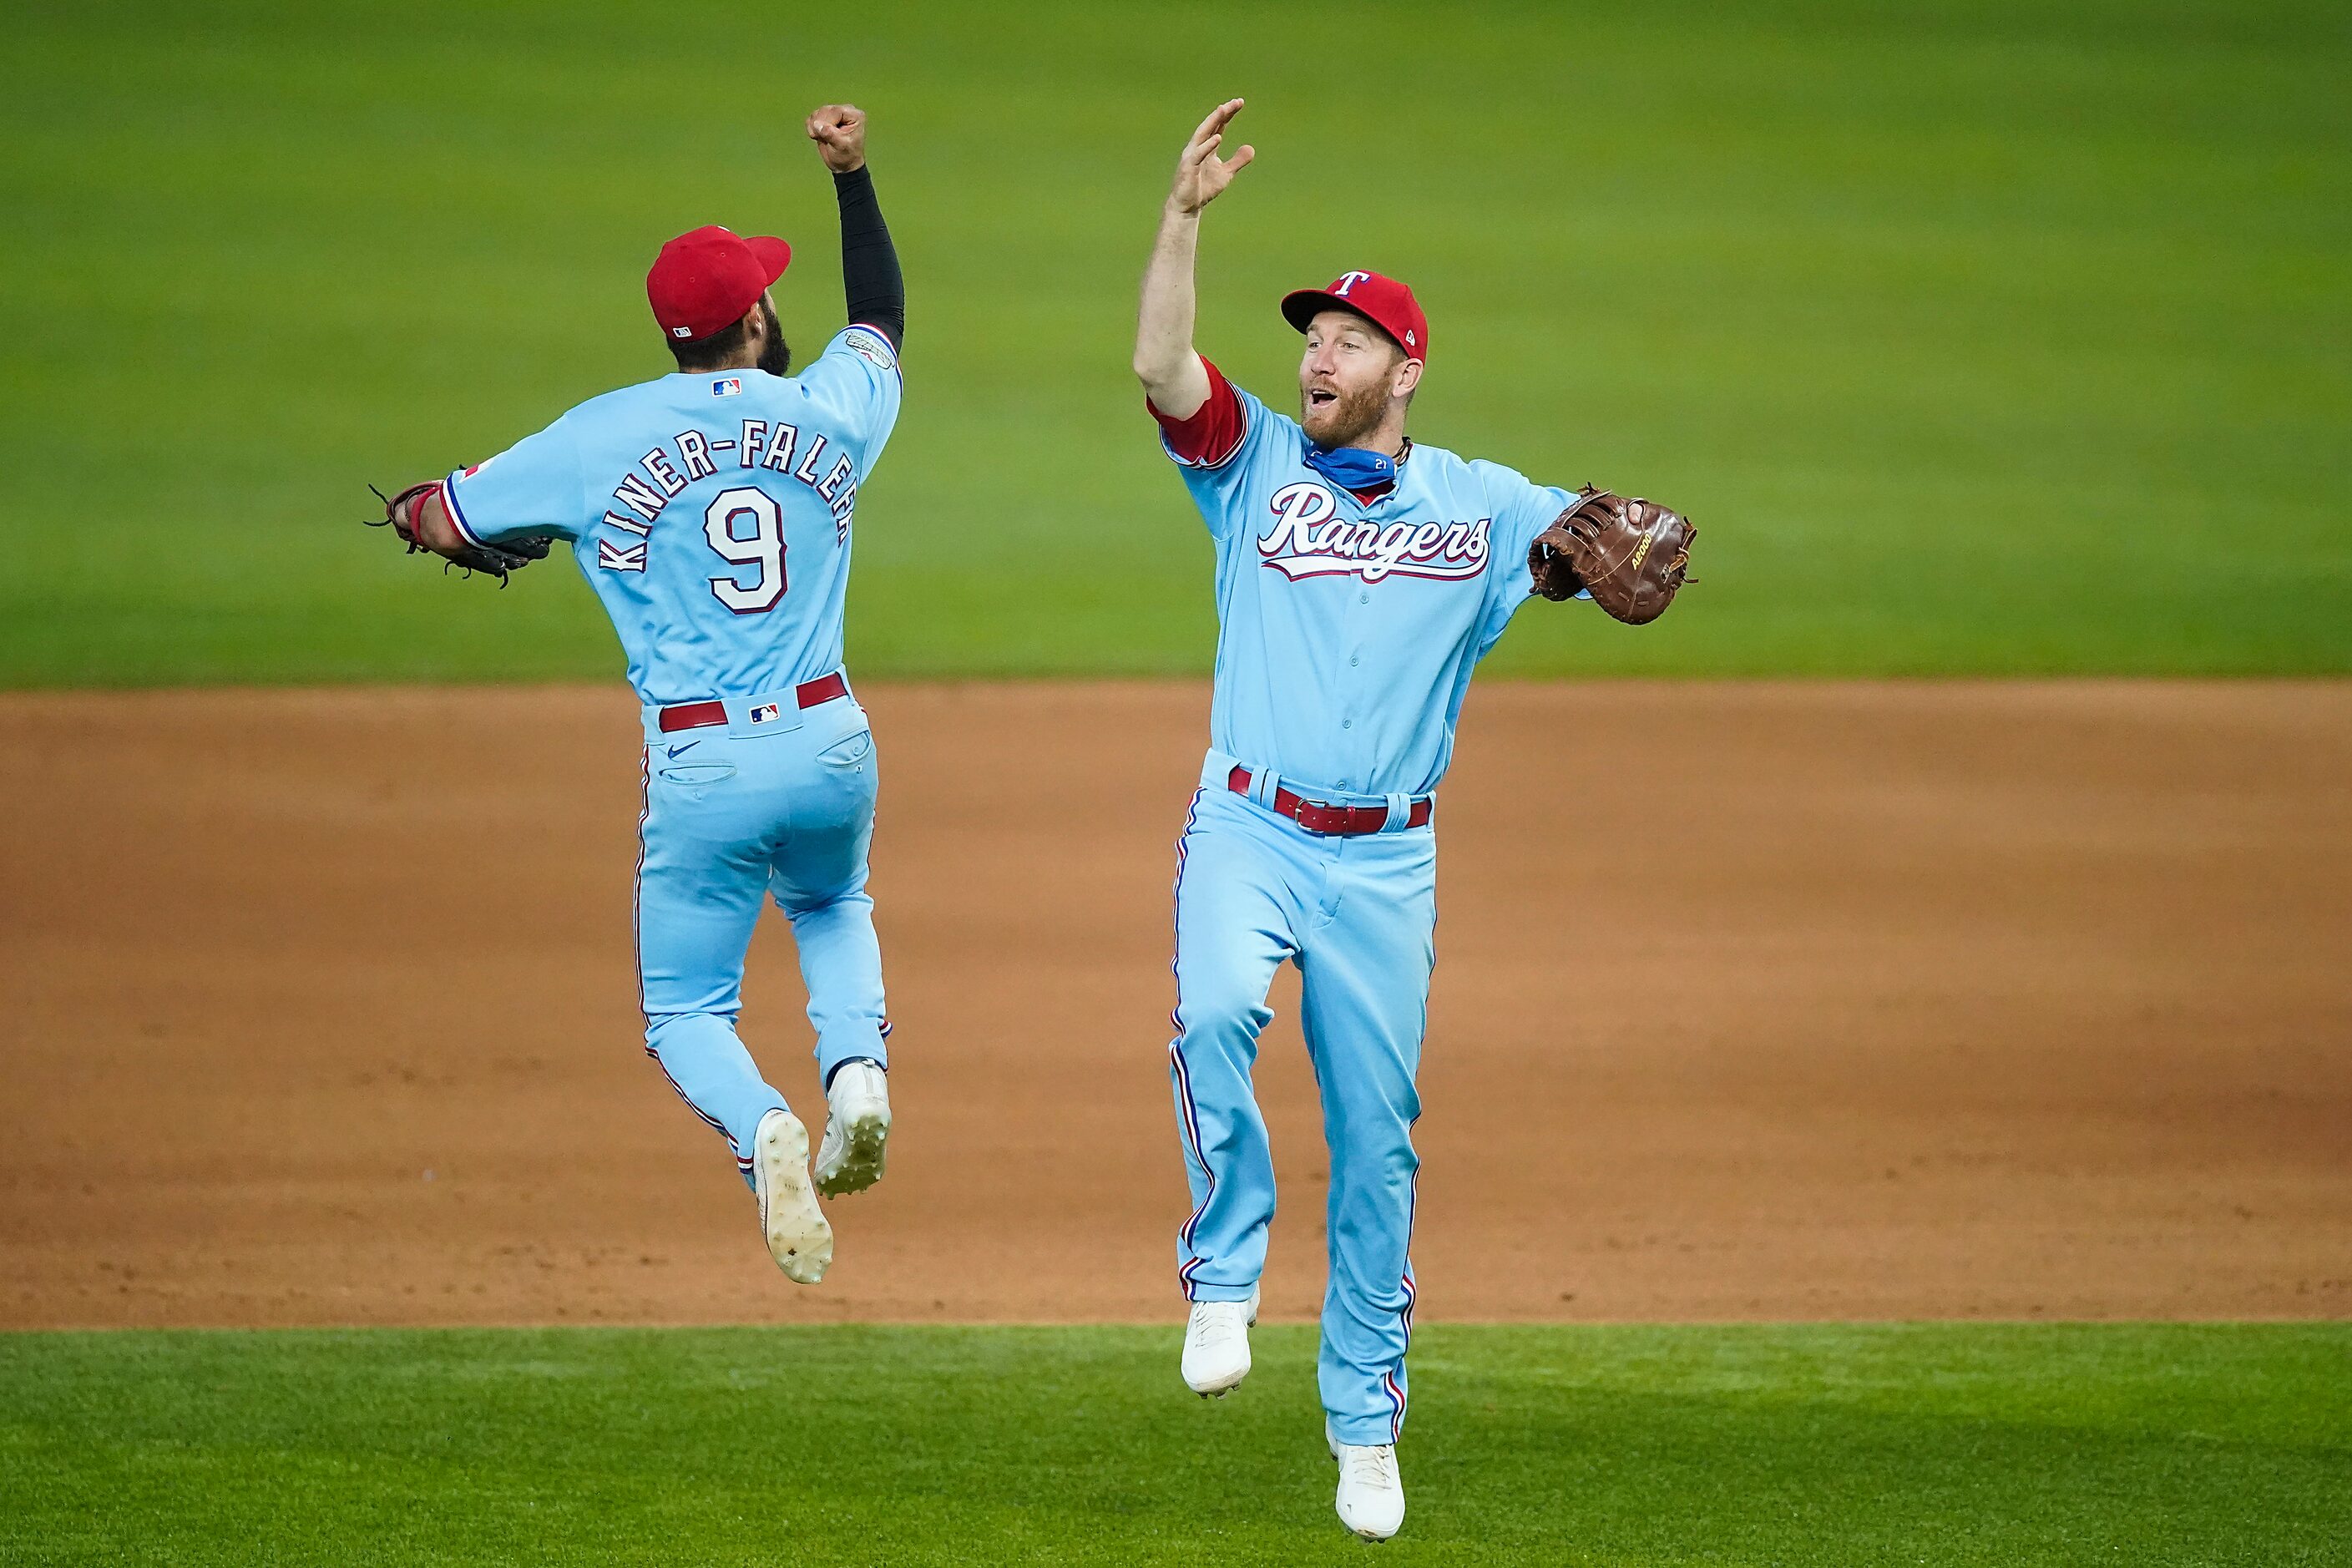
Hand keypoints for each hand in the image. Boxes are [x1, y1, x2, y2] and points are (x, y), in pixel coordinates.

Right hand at [807, 104, 866, 172]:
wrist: (844, 165)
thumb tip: (817, 124)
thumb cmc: (847, 156)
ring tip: (824, 138)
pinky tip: (819, 136)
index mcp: (855, 115)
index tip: (829, 136)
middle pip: (825, 110)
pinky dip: (811, 127)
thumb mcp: (841, 146)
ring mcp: (834, 113)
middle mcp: (845, 111)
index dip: (828, 122)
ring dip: (815, 127)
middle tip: (826, 139)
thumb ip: (830, 134)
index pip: (836, 111)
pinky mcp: (825, 118)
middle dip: (821, 125)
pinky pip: (812, 117)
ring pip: (817, 113)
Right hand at [1169, 98, 1253, 214]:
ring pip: (1202, 134)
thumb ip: (1237, 161)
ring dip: (1212, 122)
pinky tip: (1218, 138)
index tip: (1239, 103)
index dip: (1228, 114)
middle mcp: (1198, 147)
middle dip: (1222, 113)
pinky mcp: (1188, 167)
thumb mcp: (1226, 174)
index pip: (1218, 126)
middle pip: (1210, 125)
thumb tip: (1251, 148)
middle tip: (1235, 102)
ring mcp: (1191, 156)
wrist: (1188, 207)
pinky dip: (1208, 145)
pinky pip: (1198, 154)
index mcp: (1207, 147)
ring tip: (1223, 110)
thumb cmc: (1204, 189)